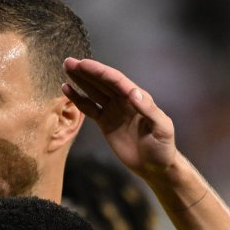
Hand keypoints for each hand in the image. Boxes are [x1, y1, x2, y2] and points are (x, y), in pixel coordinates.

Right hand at [64, 58, 178, 180]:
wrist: (155, 167)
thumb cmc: (163, 147)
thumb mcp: (162, 128)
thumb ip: (149, 110)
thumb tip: (133, 93)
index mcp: (138, 98)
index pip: (116, 81)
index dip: (99, 72)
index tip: (84, 65)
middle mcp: (124, 100)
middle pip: (102, 82)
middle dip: (86, 72)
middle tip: (69, 62)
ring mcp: (114, 111)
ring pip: (94, 92)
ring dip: (81, 81)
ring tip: (67, 68)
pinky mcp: (105, 123)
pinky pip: (90, 108)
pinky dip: (78, 99)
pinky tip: (67, 90)